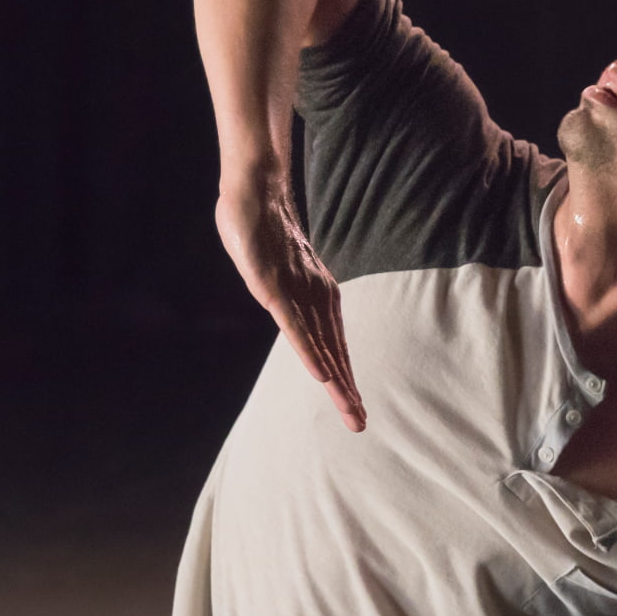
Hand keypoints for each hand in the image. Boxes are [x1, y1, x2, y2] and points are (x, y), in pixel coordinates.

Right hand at [216, 178, 364, 430]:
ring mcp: (297, 294)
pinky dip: (310, 353)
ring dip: (336, 381)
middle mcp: (313, 299)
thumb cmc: (264, 230)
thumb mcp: (275, 270)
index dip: (342, 380)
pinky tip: (321, 376)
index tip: (355, 408)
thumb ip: (284, 291)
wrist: (257, 191)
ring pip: (320, 346)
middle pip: (333, 354)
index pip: (332, 347)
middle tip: (359, 424)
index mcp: (316, 298)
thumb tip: (290, 303)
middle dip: (346, 391)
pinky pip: (295, 327)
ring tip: (349, 410)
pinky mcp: (276, 289)